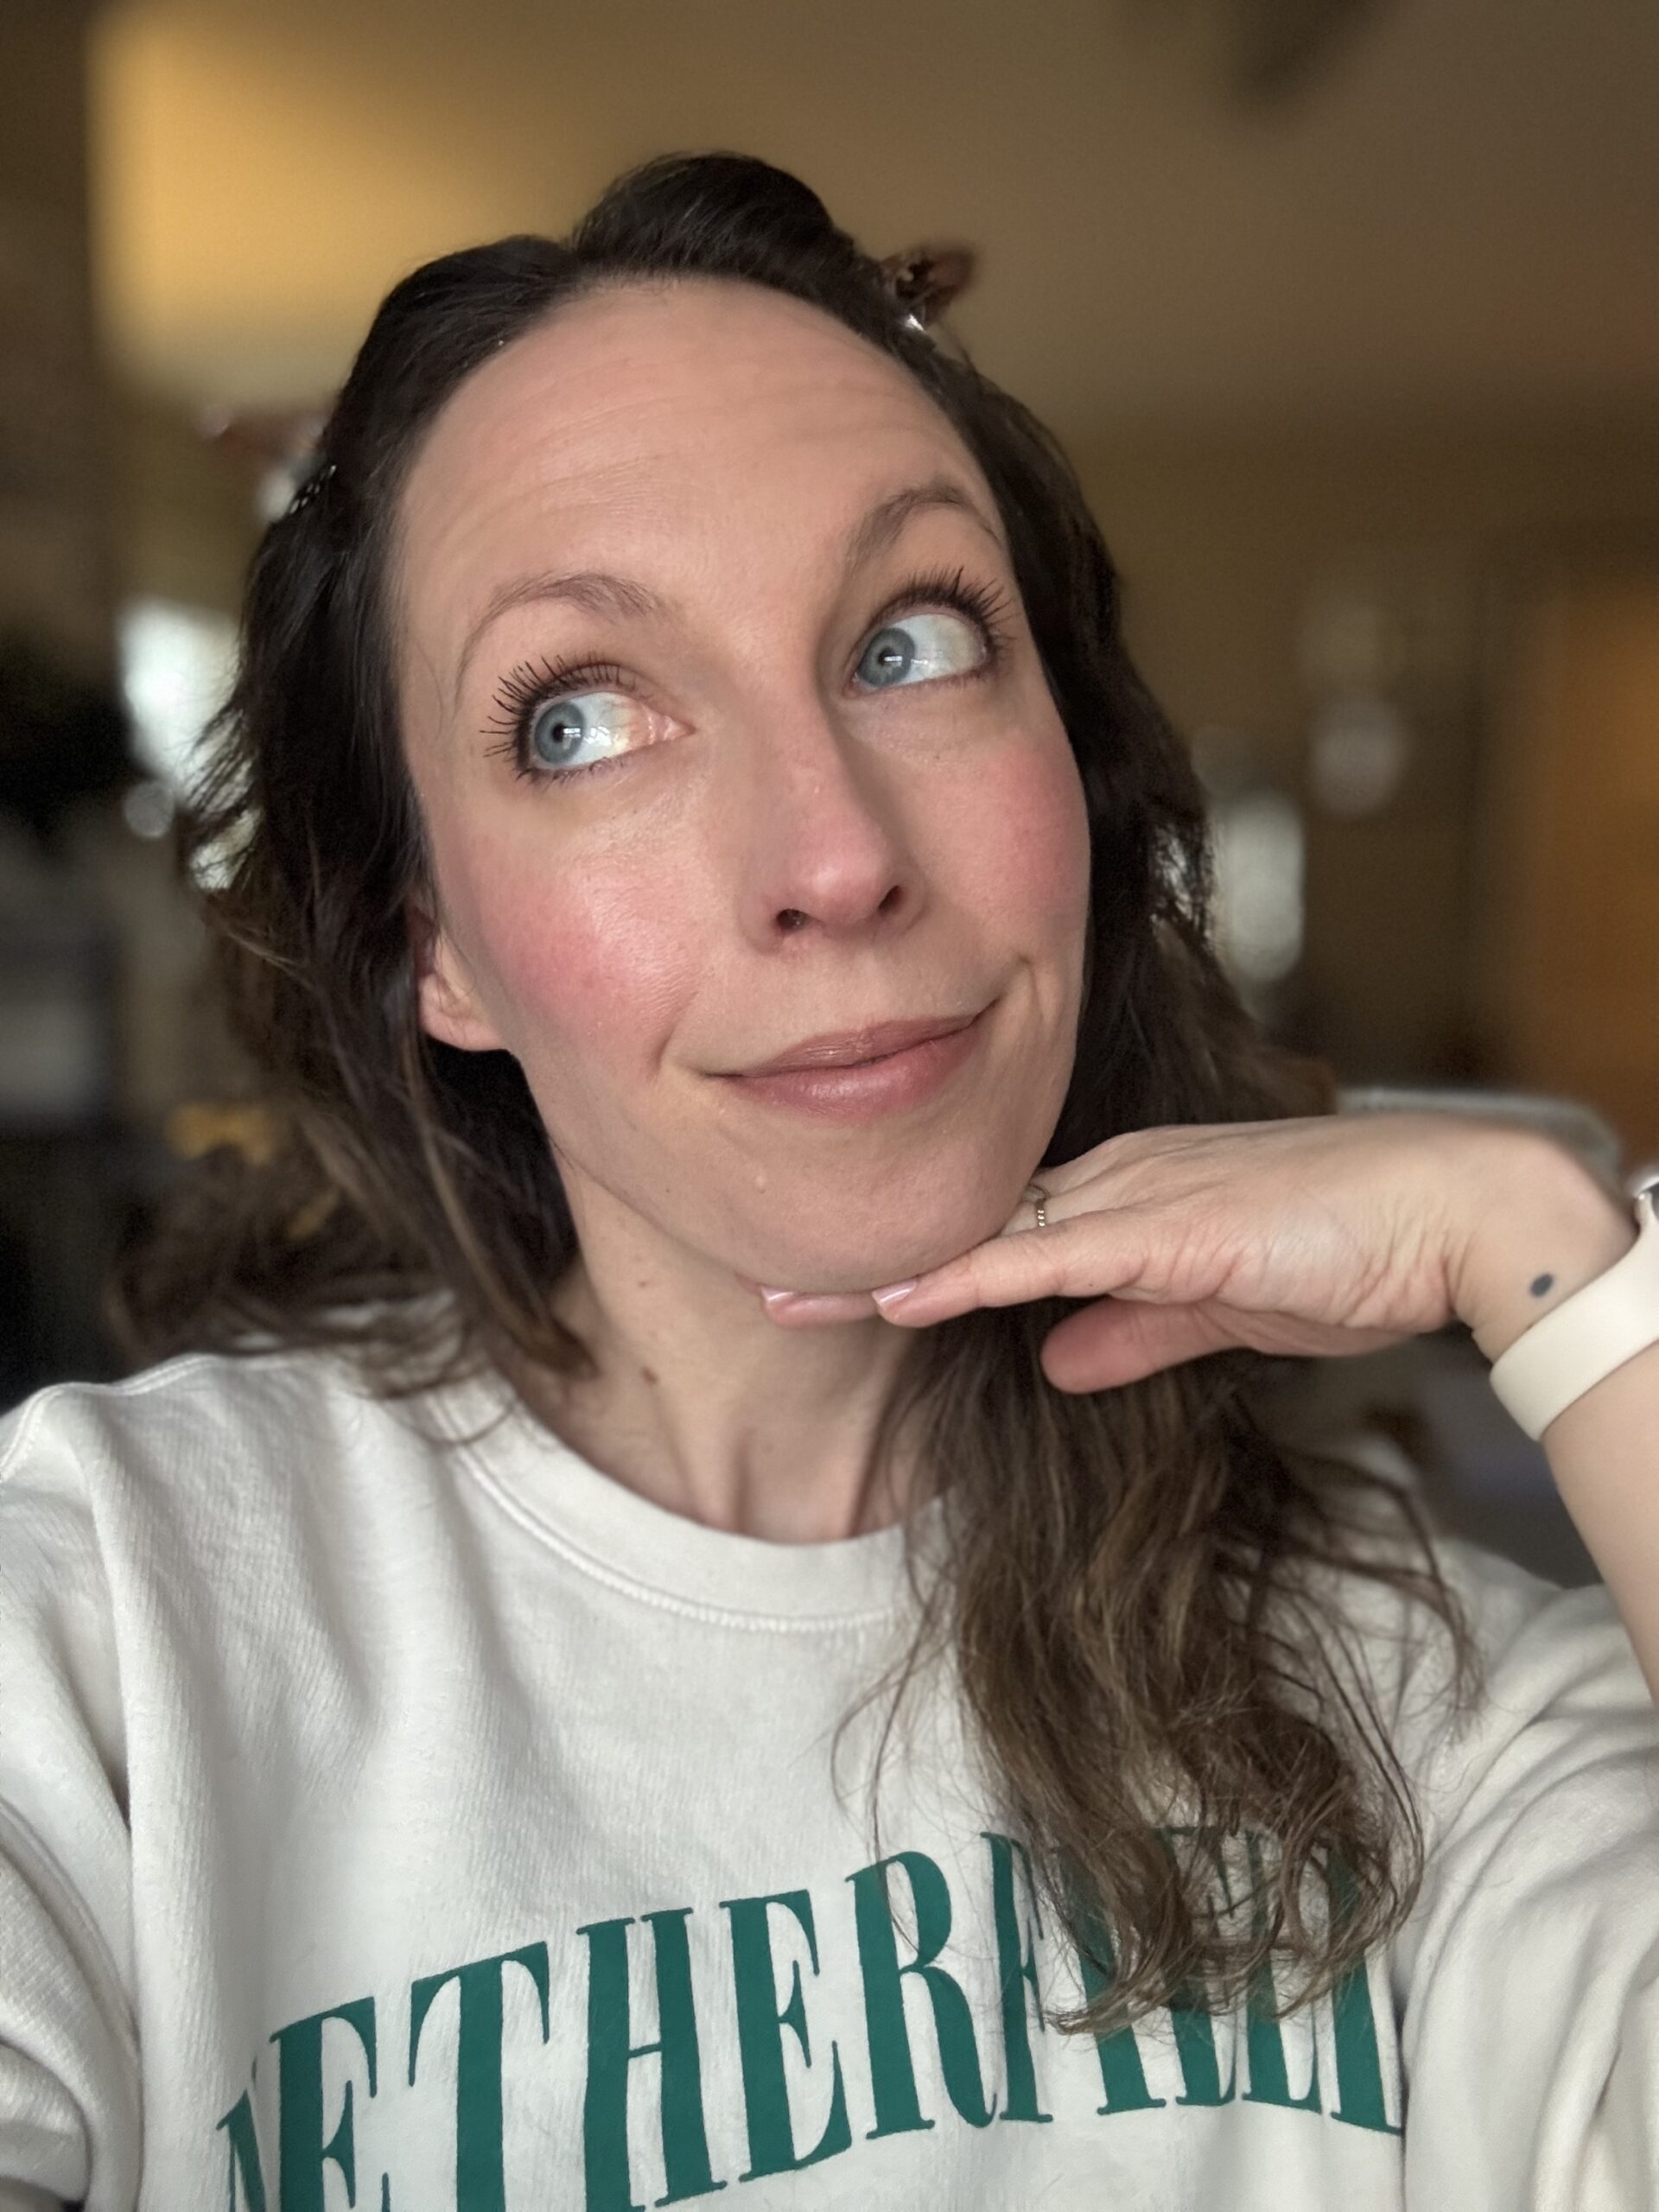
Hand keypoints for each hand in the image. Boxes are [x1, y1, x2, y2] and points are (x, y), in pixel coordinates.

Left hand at [758, 1112, 1629, 1393]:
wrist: (1453, 1214)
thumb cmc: (1354, 1253)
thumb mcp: (1216, 1309)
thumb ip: (1130, 1332)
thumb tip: (1054, 1365)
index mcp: (1128, 1193)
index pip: (997, 1228)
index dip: (913, 1257)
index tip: (834, 1286)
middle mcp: (1114, 1178)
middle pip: (964, 1221)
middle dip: (864, 1256)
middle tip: (768, 1283)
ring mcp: (1133, 1195)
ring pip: (980, 1233)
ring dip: (882, 1268)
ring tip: (787, 1295)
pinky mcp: (1162, 1225)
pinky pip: (1040, 1255)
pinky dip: (963, 1277)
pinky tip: (897, 1298)